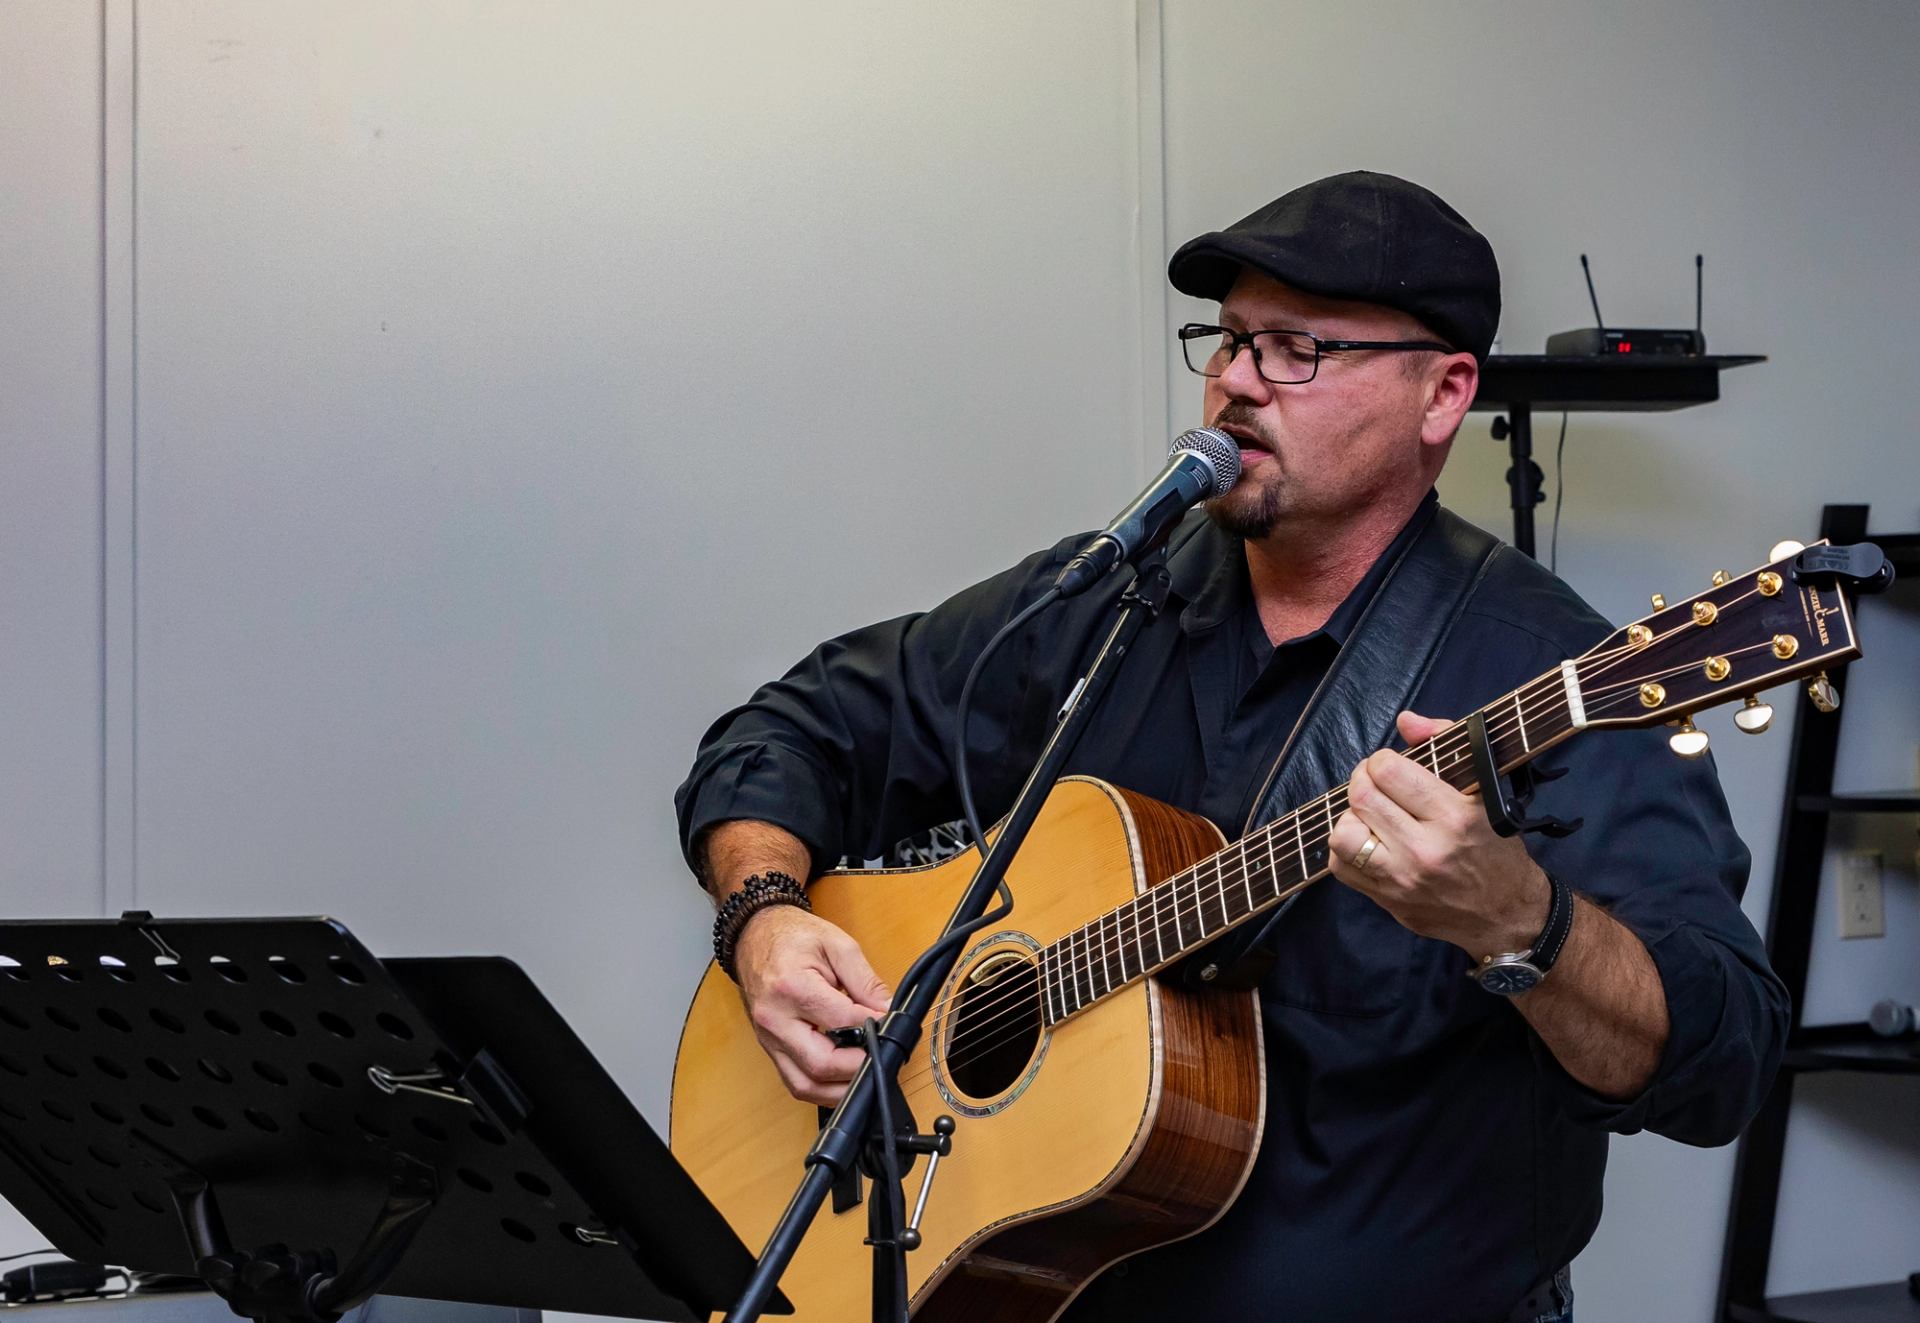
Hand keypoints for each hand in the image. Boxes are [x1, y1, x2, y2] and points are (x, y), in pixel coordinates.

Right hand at [733, 905, 892, 1105]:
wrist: (754, 936)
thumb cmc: (793, 937)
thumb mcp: (837, 945)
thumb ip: (866, 981)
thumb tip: (889, 1011)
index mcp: (792, 988)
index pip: (841, 1022)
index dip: (872, 1027)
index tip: (891, 1026)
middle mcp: (775, 1020)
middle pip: (820, 1064)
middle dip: (858, 1067)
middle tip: (882, 1057)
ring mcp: (769, 1039)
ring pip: (805, 1085)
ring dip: (840, 1089)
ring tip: (866, 1073)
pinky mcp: (770, 1049)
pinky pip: (795, 1082)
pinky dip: (822, 1088)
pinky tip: (843, 1078)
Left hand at [1326, 711, 1550, 956]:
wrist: (1506, 914)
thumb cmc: (1496, 848)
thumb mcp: (1485, 791)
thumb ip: (1444, 745)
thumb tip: (1405, 720)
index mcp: (1454, 817)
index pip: (1388, 771)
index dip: (1381, 760)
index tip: (1391, 766)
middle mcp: (1426, 850)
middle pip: (1361, 797)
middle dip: (1362, 780)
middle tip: (1375, 783)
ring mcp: (1403, 880)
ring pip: (1343, 833)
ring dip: (1351, 816)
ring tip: (1371, 815)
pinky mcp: (1388, 901)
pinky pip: (1340, 866)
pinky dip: (1345, 849)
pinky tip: (1368, 842)